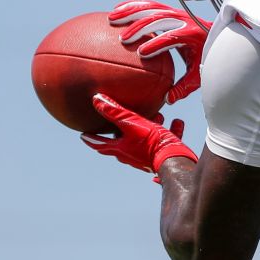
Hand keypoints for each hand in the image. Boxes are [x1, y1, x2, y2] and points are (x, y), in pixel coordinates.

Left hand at [80, 94, 196, 174]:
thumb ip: (115, 111)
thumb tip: (96, 99)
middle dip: (118, 134)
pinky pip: (163, 142)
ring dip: (146, 129)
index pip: (99, 144)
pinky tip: (177, 122)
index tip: (83, 135)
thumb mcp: (132, 122)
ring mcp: (145, 158)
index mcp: (120, 148)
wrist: (174, 160)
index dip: (90, 139)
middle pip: (120, 144)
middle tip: (114, 128)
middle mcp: (130, 155)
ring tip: (155, 117)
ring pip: (142, 142)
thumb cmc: (151, 142)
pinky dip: (168, 131)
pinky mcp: (160, 157)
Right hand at [109, 0, 211, 103]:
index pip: (172, 37)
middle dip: (140, 28)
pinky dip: (132, 5)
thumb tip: (168, 99)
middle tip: (123, 40)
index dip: (157, 44)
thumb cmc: (204, 57)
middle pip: (159, 19)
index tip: (141, 53)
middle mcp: (183, 20)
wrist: (214, 34)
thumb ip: (184, 87)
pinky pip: (149, 5)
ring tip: (112, 19)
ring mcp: (175, 12)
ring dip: (130, 12)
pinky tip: (116, 9)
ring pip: (151, 8)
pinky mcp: (168, 9)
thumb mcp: (198, 74)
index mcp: (192, 35)